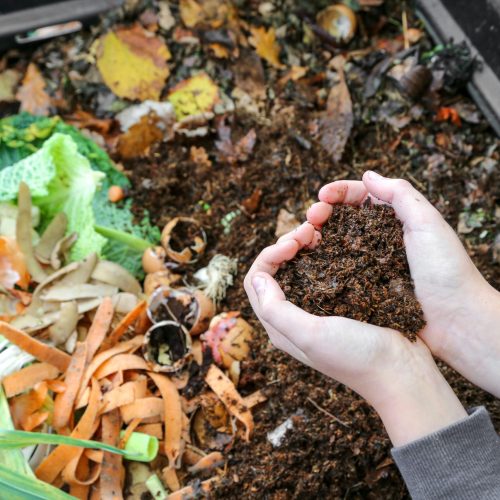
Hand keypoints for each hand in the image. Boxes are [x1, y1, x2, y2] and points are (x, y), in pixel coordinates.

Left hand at [244, 223, 466, 445]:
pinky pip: (323, 270)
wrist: (401, 371)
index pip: (256, 280)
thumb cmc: (356, 357)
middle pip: (275, 270)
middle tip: (309, 231)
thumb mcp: (311, 335)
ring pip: (298, 267)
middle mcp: (294, 316)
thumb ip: (276, 310)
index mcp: (280, 325)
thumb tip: (257, 278)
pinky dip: (323, 253)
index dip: (269, 255)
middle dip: (286, 245)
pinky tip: (335, 243)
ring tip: (320, 232)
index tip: (293, 244)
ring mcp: (318, 308)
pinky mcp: (340, 302)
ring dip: (303, 246)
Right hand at [307, 171, 499, 397]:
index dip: (339, 193)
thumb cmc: (447, 270)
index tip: (322, 195)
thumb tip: (368, 175)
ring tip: (305, 237)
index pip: (361, 197)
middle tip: (311, 217)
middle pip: (342, 218)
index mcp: (395, 219)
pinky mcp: (362, 287)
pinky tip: (310, 260)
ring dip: (317, 236)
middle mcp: (379, 239)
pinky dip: (321, 262)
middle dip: (322, 212)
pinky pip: (337, 270)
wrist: (455, 321)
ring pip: (335, 243)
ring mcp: (368, 263)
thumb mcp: (428, 223)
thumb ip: (400, 194)